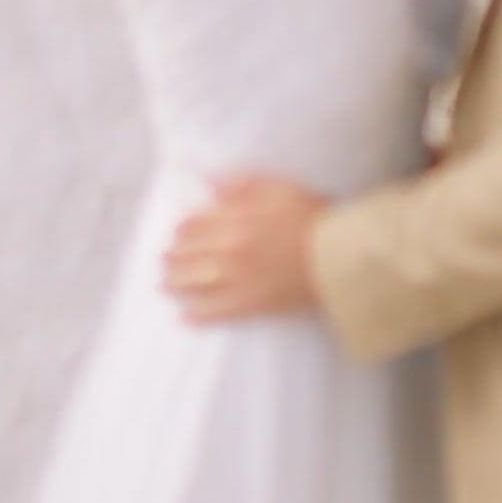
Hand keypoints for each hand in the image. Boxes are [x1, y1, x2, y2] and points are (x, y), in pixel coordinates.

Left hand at [162, 174, 329, 323]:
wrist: (339, 255)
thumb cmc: (312, 217)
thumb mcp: (278, 188)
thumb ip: (242, 185)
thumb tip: (211, 186)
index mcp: (234, 220)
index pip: (192, 226)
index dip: (180, 231)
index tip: (176, 234)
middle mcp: (229, 250)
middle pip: (187, 255)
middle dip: (171, 258)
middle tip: (162, 261)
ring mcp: (238, 279)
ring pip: (193, 283)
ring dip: (174, 283)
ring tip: (163, 284)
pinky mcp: (252, 304)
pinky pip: (216, 312)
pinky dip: (196, 315)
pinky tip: (183, 317)